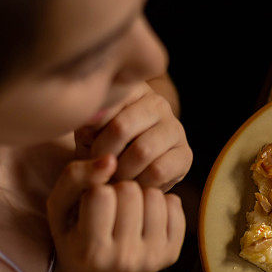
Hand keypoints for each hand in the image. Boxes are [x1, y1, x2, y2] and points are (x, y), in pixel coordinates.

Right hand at [46, 154, 185, 271]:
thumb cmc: (73, 233)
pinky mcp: (170, 254)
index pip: (101, 194)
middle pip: (131, 192)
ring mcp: (151, 259)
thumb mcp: (59, 206)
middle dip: (119, 189)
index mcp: (92, 252)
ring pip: (155, 196)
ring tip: (127, 209)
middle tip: (111, 206)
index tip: (90, 202)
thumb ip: (75, 177)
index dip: (95, 188)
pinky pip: (175, 206)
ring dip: (140, 194)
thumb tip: (110, 160)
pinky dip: (161, 202)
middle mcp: (124, 260)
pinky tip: (145, 215)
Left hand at [75, 82, 191, 190]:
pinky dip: (140, 183)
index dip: (90, 131)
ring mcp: (175, 128)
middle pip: (122, 127)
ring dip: (121, 172)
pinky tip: (133, 184)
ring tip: (114, 176)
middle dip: (104, 154)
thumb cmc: (101, 149)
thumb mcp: (86, 133)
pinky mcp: (185, 155)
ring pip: (142, 151)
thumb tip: (90, 119)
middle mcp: (158, 103)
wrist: (123, 175)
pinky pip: (158, 171)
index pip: (106, 104)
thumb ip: (86, 122)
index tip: (86, 145)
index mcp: (131, 88)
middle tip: (98, 167)